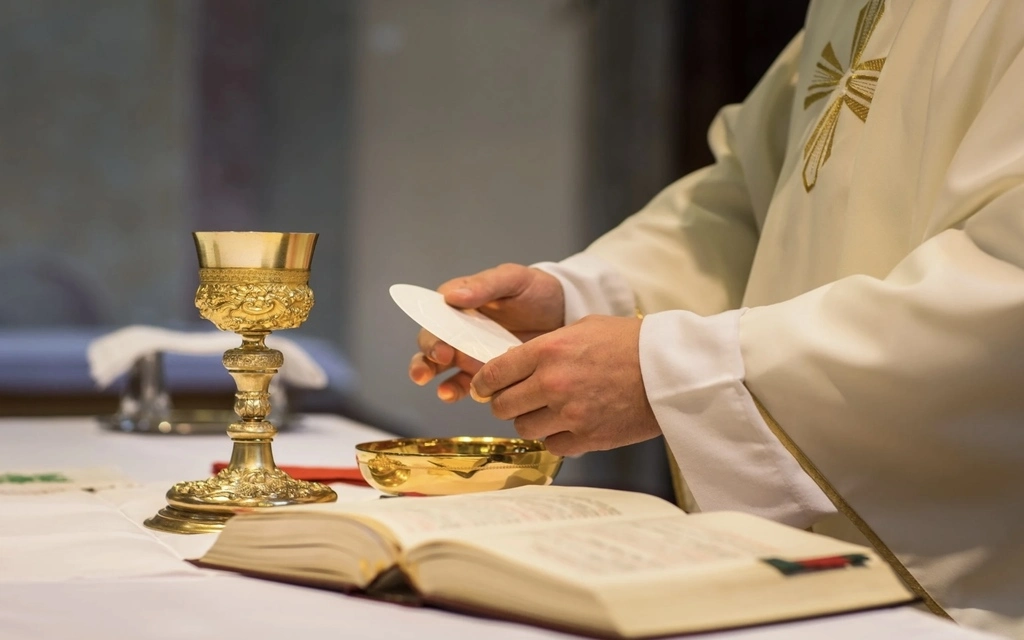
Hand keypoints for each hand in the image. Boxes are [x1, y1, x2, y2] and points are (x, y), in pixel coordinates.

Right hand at [408, 263, 564, 401]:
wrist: (565, 315)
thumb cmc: (537, 291)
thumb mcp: (514, 279)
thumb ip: (485, 285)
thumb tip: (452, 296)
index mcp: (460, 302)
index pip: (434, 314)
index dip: (432, 330)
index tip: (440, 345)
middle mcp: (458, 328)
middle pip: (431, 343)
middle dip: (427, 357)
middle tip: (440, 362)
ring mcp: (468, 351)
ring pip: (438, 366)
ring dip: (432, 376)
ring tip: (443, 391)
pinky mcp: (482, 371)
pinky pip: (462, 383)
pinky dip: (454, 390)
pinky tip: (452, 394)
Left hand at [469, 315, 660, 455]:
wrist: (670, 370)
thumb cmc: (630, 343)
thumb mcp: (583, 328)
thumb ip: (546, 346)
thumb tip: (517, 361)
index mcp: (548, 351)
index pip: (494, 373)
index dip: (484, 383)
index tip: (484, 387)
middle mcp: (552, 383)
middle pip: (502, 405)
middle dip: (505, 403)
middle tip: (516, 399)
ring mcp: (569, 414)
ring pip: (524, 428)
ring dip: (531, 420)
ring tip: (547, 411)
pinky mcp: (587, 437)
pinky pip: (552, 445)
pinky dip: (556, 437)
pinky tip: (568, 424)